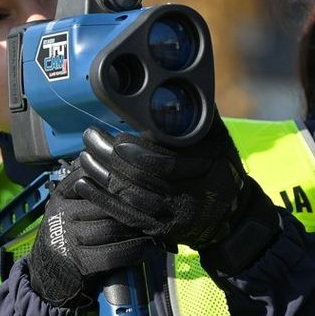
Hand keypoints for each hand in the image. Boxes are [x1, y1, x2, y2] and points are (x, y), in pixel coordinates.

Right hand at [28, 166, 157, 307]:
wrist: (50, 274)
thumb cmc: (71, 237)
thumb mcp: (73, 208)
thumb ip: (94, 190)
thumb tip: (130, 171)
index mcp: (63, 194)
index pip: (95, 177)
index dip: (122, 179)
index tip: (146, 182)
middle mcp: (61, 212)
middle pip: (107, 202)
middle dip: (135, 207)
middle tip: (160, 208)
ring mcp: (67, 236)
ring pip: (112, 227)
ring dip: (138, 230)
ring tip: (157, 228)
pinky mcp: (77, 260)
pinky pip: (113, 253)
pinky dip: (135, 251)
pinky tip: (149, 249)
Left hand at [75, 117, 279, 272]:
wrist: (231, 218)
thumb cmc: (222, 172)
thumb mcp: (221, 142)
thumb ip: (201, 117)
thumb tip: (185, 85)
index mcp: (203, 170)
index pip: (165, 162)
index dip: (137, 150)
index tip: (117, 136)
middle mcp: (186, 197)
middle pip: (140, 179)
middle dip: (110, 157)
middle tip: (91, 137)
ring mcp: (170, 216)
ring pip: (129, 197)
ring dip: (101, 175)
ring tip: (85, 155)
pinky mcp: (157, 230)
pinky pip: (124, 216)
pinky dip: (100, 199)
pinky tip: (83, 183)